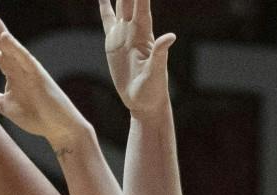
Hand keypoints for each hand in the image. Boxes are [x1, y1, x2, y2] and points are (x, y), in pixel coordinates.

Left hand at [0, 1, 92, 150]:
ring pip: (6, 39)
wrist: (57, 126)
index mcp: (8, 67)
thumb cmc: (36, 114)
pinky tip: (3, 35)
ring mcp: (26, 65)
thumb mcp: (6, 106)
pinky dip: (14, 47)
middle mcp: (16, 61)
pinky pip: (23, 58)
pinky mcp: (37, 74)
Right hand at [101, 0, 176, 119]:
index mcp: (143, 33)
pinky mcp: (113, 43)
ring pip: (120, 4)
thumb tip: (170, 37)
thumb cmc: (152, 91)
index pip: (141, 3)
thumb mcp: (156, 75)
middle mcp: (133, 29)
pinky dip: (105, 7)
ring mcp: (123, 35)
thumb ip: (161, 56)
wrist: (143, 103)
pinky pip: (108, 20)